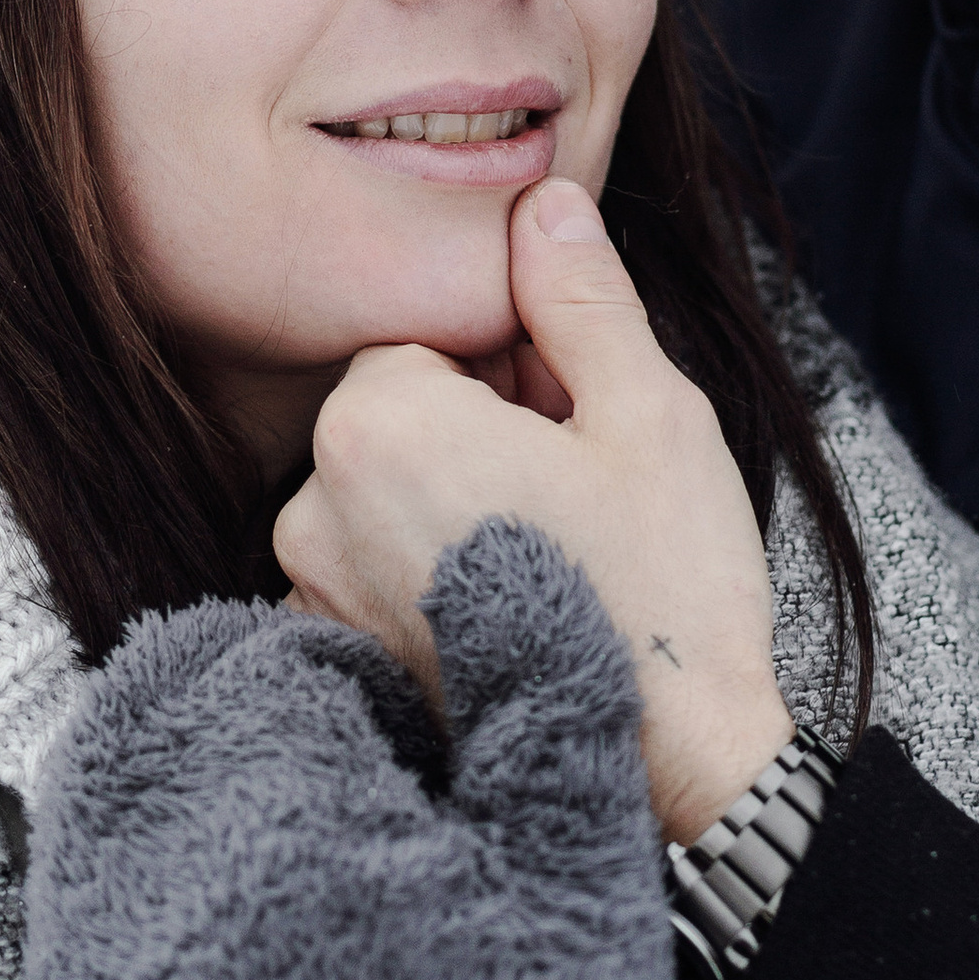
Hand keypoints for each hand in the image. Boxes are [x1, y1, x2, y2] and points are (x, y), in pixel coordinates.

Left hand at [23, 523, 811, 979]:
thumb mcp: (585, 856)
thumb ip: (540, 670)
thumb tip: (492, 540)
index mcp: (267, 827)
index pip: (260, 662)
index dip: (354, 682)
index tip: (423, 753)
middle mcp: (146, 900)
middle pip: (153, 714)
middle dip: (250, 717)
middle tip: (360, 785)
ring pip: (102, 804)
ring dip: (190, 789)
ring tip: (316, 852)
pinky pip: (82, 916)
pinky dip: (151, 887)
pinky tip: (261, 938)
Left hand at [276, 176, 793, 839]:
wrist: (666, 777)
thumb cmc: (661, 588)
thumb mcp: (644, 411)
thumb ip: (577, 296)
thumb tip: (544, 203)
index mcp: (374, 422)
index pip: (427, 342)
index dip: (517, 374)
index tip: (577, 431)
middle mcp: (312, 505)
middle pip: (400, 417)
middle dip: (482, 435)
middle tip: (578, 497)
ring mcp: (315, 594)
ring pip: (389, 495)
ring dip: (458, 505)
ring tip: (553, 559)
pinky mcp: (335, 660)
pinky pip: (376, 573)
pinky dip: (434, 579)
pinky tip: (517, 612)